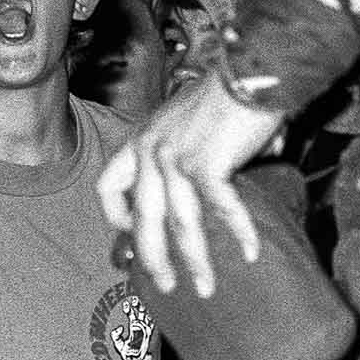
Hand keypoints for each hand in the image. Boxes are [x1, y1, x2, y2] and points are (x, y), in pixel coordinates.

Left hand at [96, 72, 282, 297]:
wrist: (247, 72)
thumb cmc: (223, 98)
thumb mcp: (185, 124)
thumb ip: (180, 154)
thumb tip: (195, 190)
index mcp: (141, 139)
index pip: (109, 185)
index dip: (116, 216)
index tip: (132, 236)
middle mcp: (151, 149)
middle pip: (142, 217)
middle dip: (153, 258)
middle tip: (165, 286)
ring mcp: (175, 156)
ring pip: (179, 223)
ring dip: (195, 260)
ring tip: (206, 287)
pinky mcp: (206, 161)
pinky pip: (219, 208)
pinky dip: (238, 231)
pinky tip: (251, 251)